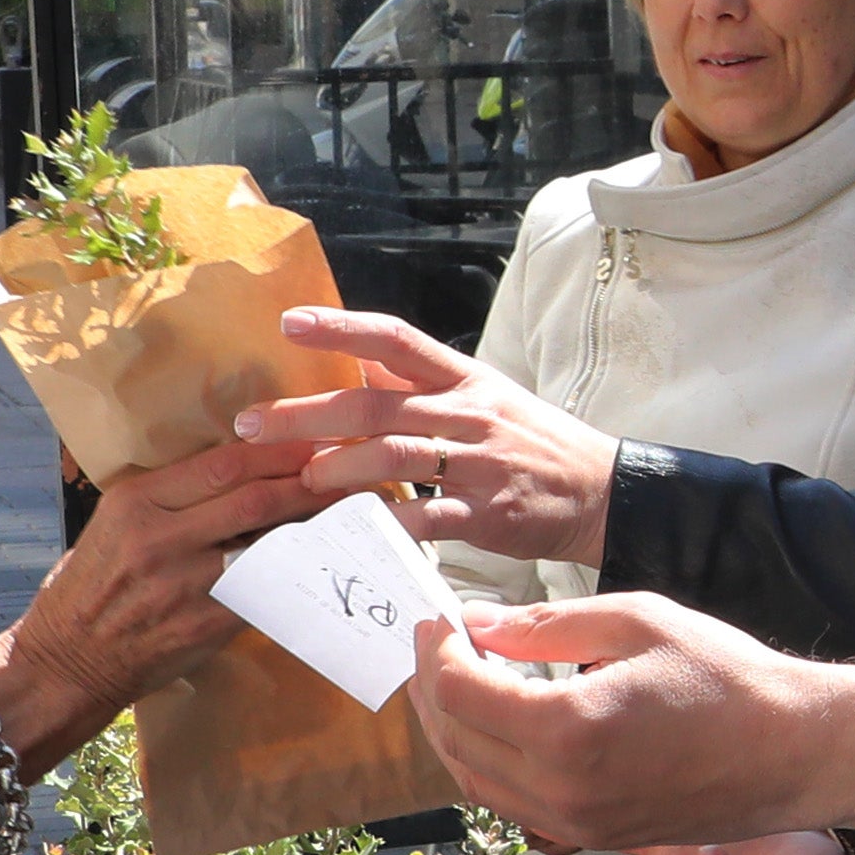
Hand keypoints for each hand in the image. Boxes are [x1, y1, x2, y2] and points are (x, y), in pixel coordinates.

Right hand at [0, 432, 353, 764]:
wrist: (66, 662)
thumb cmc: (88, 588)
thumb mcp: (113, 525)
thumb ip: (168, 498)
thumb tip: (236, 470)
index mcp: (136, 502)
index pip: (222, 464)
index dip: (277, 451)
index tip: (313, 441)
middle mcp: (159, 537)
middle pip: (252, 497)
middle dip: (308, 481)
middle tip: (348, 469)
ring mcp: (184, 583)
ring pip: (265, 543)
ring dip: (312, 526)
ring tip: (349, 509)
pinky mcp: (205, 624)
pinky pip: (264, 590)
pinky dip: (296, 572)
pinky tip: (323, 561)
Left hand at [236, 305, 616, 563]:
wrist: (603, 490)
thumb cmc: (534, 443)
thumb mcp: (486, 395)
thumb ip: (424, 383)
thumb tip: (361, 365)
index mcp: (464, 377)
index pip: (397, 340)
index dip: (341, 329)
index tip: (289, 322)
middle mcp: (469, 413)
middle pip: (375, 405)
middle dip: (305, 416)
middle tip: (251, 426)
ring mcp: (480, 462)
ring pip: (393, 458)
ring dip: (337, 471)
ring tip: (299, 482)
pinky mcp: (489, 513)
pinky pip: (427, 517)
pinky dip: (386, 525)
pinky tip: (350, 532)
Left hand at [405, 597, 854, 852]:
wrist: (796, 753)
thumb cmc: (730, 679)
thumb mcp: (637, 622)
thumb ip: (546, 626)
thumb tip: (477, 625)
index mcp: (569, 729)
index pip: (459, 693)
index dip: (434, 651)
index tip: (437, 619)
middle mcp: (562, 788)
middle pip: (455, 741)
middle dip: (432, 688)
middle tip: (438, 646)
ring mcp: (577, 822)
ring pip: (475, 781)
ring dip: (452, 731)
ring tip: (459, 682)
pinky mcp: (594, 836)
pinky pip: (513, 804)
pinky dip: (488, 762)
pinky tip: (500, 724)